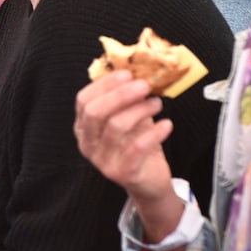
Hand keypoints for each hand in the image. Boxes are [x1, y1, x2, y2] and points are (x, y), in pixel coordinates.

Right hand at [75, 69, 187, 247]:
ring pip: (116, 127)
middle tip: (144, 85)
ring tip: (157, 103)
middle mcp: (87, 144)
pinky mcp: (122, 173)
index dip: (104, 84)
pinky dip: (154, 132)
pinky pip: (136, 148)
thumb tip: (140, 69)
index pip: (83, 100)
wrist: (149, 181)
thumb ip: (127, 98)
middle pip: (95, 112)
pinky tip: (167, 124)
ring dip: (140, 110)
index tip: (127, 74)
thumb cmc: (137, 144)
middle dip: (120, 94)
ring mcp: (102, 161)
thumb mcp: (128, 118)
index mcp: (83, 127)